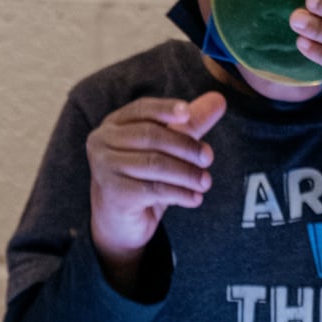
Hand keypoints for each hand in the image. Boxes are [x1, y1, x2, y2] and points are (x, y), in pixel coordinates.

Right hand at [86, 92, 225, 291]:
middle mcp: (102, 143)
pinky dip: (180, 193)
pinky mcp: (114, 194)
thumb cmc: (142, 178)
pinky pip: (154, 189)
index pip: (141, 109)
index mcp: (114, 125)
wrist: (119, 222)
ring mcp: (105, 169)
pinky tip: (195, 198)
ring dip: (187, 173)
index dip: (165, 109)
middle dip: (185, 146)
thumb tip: (219, 99)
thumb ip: (190, 124)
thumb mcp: (167, 149)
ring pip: (155, 164)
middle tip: (208, 157)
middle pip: (150, 136)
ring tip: (206, 182)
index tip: (187, 112)